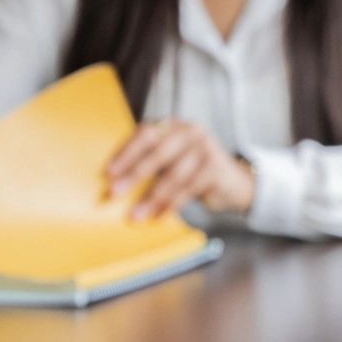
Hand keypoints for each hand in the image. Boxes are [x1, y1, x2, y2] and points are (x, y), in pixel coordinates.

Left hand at [105, 119, 254, 220]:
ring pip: (173, 175)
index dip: (125, 153)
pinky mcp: (216, 167)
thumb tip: (115, 182)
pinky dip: (171, 204)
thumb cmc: (192, 172)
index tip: (108, 172)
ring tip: (136, 215)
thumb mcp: (171, 160)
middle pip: (157, 153)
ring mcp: (205, 147)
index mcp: (172, 125)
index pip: (145, 134)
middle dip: (133, 175)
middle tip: (114, 193)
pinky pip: (188, 189)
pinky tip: (159, 216)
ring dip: (151, 198)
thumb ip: (150, 162)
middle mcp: (189, 131)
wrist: (233, 182)